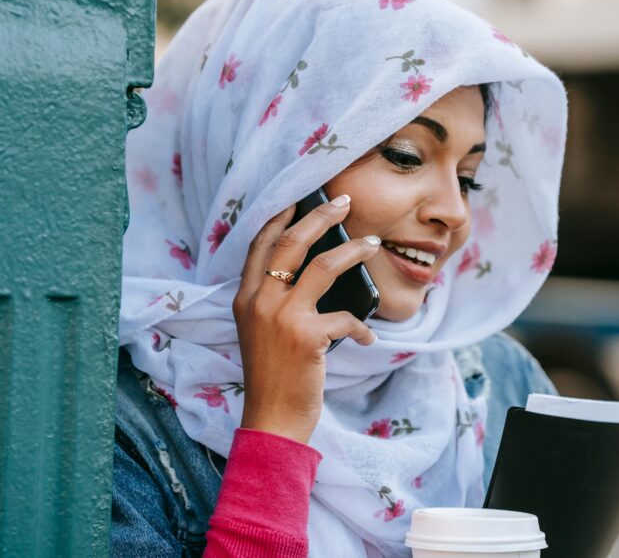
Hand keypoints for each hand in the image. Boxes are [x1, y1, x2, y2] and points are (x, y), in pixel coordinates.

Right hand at [232, 194, 379, 443]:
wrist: (271, 420)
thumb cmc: (273, 377)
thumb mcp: (262, 333)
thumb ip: (277, 303)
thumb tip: (318, 272)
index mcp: (246, 298)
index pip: (260, 245)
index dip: (280, 218)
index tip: (299, 199)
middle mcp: (260, 301)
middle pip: (292, 242)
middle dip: (320, 215)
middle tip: (344, 202)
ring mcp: (282, 317)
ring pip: (324, 265)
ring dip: (353, 251)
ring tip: (372, 244)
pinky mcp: (307, 336)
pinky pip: (346, 317)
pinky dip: (362, 327)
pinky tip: (367, 337)